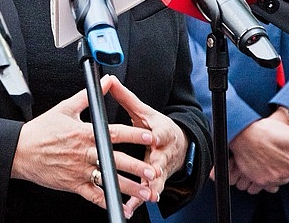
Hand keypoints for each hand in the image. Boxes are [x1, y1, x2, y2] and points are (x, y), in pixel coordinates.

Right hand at [11, 76, 156, 215]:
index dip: (133, 135)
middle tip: (153, 172)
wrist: (21, 151)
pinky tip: (122, 206)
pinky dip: (108, 202)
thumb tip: (105, 81)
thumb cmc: (41, 131)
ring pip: (108, 181)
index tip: (149, 137)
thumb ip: (88, 96)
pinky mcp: (73, 185)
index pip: (114, 134)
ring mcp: (79, 171)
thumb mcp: (64, 108)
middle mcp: (84, 153)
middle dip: (137, 167)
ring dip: (128, 187)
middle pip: (115, 160)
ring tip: (145, 192)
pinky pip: (94, 196)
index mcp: (84, 133)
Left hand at [105, 75, 188, 218]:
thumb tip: (110, 80)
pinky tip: (131, 207)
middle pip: (160, 160)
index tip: (153, 138)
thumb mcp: (144, 112)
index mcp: (160, 132)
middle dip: (156, 168)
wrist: (178, 146)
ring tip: (146, 196)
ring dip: (151, 189)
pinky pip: (149, 192)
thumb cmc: (156, 127)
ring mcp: (161, 168)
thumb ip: (126, 98)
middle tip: (152, 174)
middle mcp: (162, 152)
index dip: (157, 135)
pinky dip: (140, 200)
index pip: (160, 132)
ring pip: (156, 180)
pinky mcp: (156, 181)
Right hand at [221, 108, 288, 193]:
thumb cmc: (267, 130)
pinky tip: (263, 167)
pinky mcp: (260, 182)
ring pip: (280, 179)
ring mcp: (273, 179)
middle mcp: (286, 173)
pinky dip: (268, 179)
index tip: (283, 147)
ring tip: (267, 157)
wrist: (243, 133)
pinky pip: (269, 187)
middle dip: (285, 163)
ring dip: (276, 171)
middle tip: (274, 150)